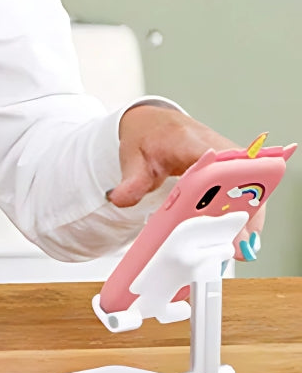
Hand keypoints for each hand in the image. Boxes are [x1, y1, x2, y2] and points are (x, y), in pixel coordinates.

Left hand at [111, 105, 264, 260]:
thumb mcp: (133, 156)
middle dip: (241, 220)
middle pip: (244, 188)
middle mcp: (223, 152)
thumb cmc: (151, 135)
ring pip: (253, 197)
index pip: (218, 170)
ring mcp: (234, 164)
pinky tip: (233, 239)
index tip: (222, 222)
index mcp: (194, 144)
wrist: (157, 123)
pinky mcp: (237, 175)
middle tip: (234, 248)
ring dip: (245, 223)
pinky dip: (243, 219)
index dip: (223, 196)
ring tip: (233, 249)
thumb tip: (120, 199)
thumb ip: (130, 181)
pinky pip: (249, 199)